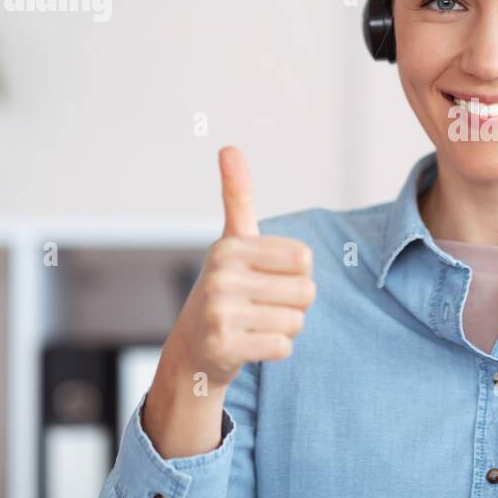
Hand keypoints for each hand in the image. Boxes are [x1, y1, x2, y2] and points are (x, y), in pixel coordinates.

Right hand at [165, 146, 316, 389]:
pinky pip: (283, 347)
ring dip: (284, 329)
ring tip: (255, 325)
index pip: (304, 259)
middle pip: (305, 292)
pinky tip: (250, 345)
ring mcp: (219, 312)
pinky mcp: (224, 346)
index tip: (267, 278)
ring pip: (296, 321)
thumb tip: (229, 148)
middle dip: (293, 305)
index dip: (296, 274)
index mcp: (230, 246)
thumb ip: (237, 196)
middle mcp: (221, 276)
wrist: (192, 350)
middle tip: (262, 307)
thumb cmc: (225, 290)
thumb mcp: (232, 242)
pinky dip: (275, 350)